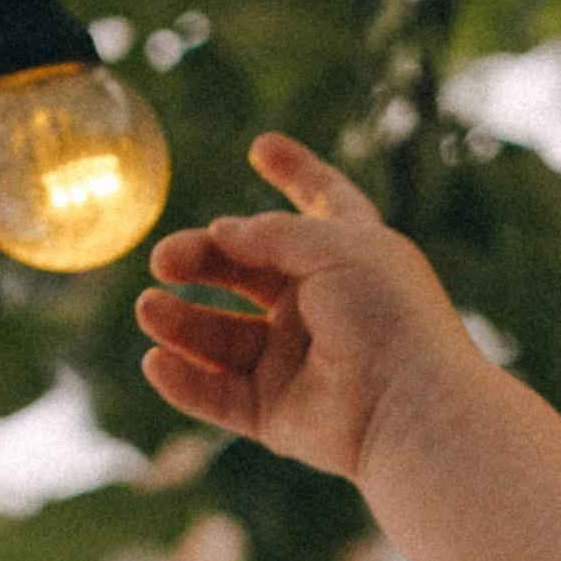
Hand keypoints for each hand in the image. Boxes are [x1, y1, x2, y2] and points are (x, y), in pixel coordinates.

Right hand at [136, 131, 483, 483]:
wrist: (410, 405)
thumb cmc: (388, 317)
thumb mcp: (338, 248)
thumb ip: (275, 232)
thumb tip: (222, 233)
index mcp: (353, 260)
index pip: (324, 203)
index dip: (298, 173)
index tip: (264, 146)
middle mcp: (323, 308)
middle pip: (245, 272)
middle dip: (201, 259)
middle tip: (165, 260)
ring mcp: (298, 363)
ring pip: (222, 338)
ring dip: (180, 322)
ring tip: (150, 309)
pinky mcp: (278, 414)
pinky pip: (220, 396)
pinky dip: (185, 381)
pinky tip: (157, 361)